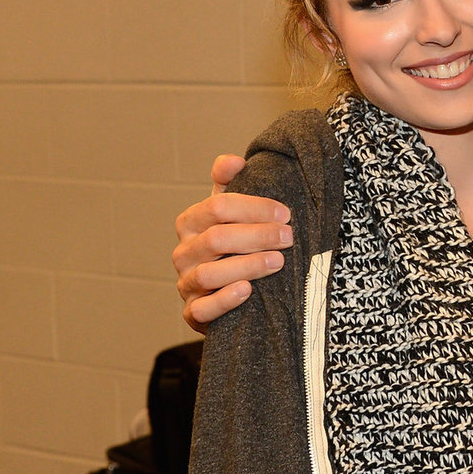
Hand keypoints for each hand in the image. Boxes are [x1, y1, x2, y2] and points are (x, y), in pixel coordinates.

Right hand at [172, 154, 292, 332]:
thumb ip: (230, 184)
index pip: (218, 206)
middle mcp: (183, 252)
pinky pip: (202, 310)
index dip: (254, 207)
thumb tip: (234, 160)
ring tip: (279, 261)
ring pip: (210, 274)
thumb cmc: (234, 244)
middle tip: (289, 237)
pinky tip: (247, 291)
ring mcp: (186, 284)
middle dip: (257, 235)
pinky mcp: (193, 313)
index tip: (285, 213)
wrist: (228, 291)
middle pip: (217, 238)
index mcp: (190, 222)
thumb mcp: (232, 213)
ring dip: (248, 265)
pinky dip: (224, 300)